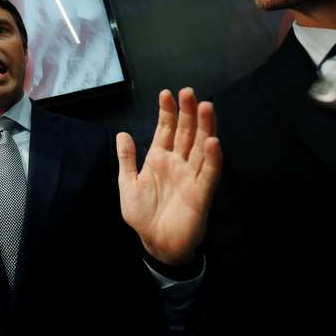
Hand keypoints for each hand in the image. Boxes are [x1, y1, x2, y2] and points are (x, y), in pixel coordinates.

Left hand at [117, 88, 221, 264]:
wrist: (156, 244)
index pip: (166, 130)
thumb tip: (122, 133)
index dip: (166, 113)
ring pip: (201, 147)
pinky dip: (212, 158)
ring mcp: (191, 176)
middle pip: (186, 133)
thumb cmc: (143, 214)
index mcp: (159, 159)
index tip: (166, 94)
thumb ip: (126, 159)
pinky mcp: (202, 193)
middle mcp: (178, 163)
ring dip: (204, 127)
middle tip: (188, 92)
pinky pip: (209, 173)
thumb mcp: (128, 184)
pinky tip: (212, 142)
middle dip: (187, 113)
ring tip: (205, 106)